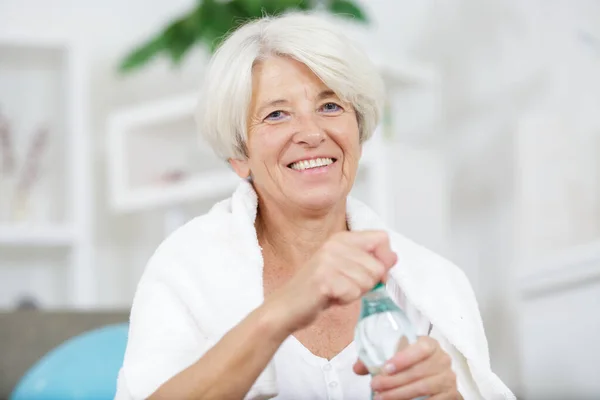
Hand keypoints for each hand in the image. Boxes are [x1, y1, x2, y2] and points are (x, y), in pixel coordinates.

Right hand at [267, 230, 396, 332]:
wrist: (287, 307)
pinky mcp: (324, 279)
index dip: (384, 260)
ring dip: (355, 293)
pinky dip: (345, 300)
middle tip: (345, 286)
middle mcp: (334, 245)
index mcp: (340, 238)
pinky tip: (330, 297)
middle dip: (367, 283)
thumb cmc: (316, 290)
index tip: (373, 273)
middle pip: (378, 266)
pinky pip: (353, 292)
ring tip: (336, 291)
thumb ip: (368, 260)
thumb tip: (393, 257)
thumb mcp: (345, 269)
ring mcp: (327, 260)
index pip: (382, 238)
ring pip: (368, 281)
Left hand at [353, 336, 460, 399]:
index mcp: (429, 344)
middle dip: (393, 381)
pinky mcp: (451, 394)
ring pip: (423, 388)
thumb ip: (376, 359)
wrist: (433, 375)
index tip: (385, 368)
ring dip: (399, 394)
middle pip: (418, 372)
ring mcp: (448, 378)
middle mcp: (442, 359)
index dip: (404, 358)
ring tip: (381, 398)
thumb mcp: (396, 356)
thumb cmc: (411, 363)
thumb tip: (357, 368)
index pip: (421, 348)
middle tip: (375, 386)